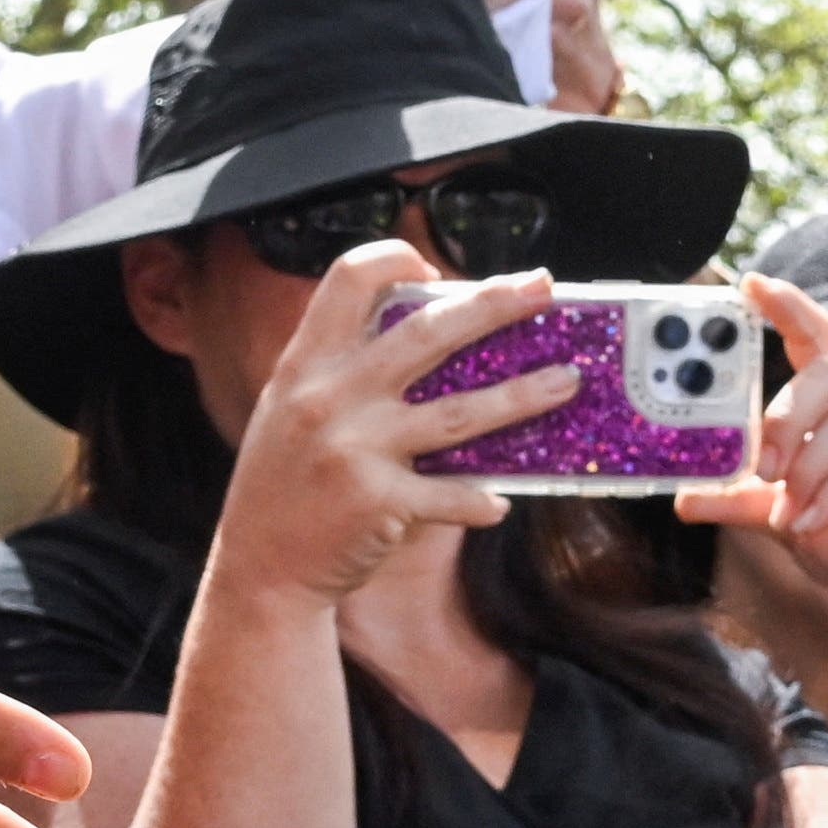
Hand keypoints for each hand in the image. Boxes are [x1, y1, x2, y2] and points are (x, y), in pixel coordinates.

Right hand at [208, 243, 567, 607]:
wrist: (259, 568)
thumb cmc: (284, 485)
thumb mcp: (290, 408)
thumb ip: (341, 371)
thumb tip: (429, 334)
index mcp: (306, 363)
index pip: (349, 278)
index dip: (397, 259)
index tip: (439, 271)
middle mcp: (329, 396)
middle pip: (428, 332)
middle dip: (494, 303)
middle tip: (542, 287)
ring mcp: (357, 448)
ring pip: (460, 413)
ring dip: (523, 396)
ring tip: (568, 381)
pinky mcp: (380, 501)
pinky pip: (452, 494)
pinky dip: (480, 500)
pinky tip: (501, 501)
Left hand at [674, 277, 827, 636]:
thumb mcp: (785, 518)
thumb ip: (742, 500)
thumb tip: (683, 497)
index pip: (817, 336)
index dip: (787, 306)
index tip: (750, 284)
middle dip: (784, 420)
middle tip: (761, 469)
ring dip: (809, 472)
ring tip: (789, 514)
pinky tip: (812, 522)